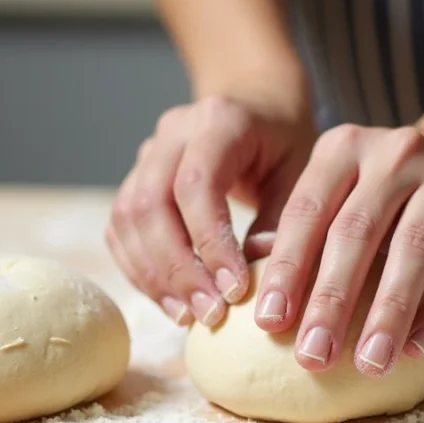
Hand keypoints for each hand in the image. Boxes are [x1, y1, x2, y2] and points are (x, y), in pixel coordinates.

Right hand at [106, 94, 315, 326]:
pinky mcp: (134, 180)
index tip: (235, 291)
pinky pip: (120, 230)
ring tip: (187, 317)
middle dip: (177, 269)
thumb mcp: (302, 173)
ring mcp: (147, 154)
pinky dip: (140, 269)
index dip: (209, 242)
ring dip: (154, 275)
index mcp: (219, 120)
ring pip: (128, 219)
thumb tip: (262, 277)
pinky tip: (170, 300)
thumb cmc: (285, 144)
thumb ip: (283, 220)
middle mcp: (173, 132)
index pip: (197, 184)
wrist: (256, 105)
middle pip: (151, 204)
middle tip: (208, 315)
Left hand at [254, 124, 423, 376]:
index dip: (287, 269)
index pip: (307, 211)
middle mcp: (395, 153)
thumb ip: (304, 229)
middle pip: (356, 233)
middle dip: (331, 300)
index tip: (268, 324)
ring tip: (369, 364)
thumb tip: (253, 279)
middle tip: (312, 357)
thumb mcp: (342, 193)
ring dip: (388, 313)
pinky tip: (416, 348)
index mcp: (344, 148)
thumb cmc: (387, 196)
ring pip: (413, 249)